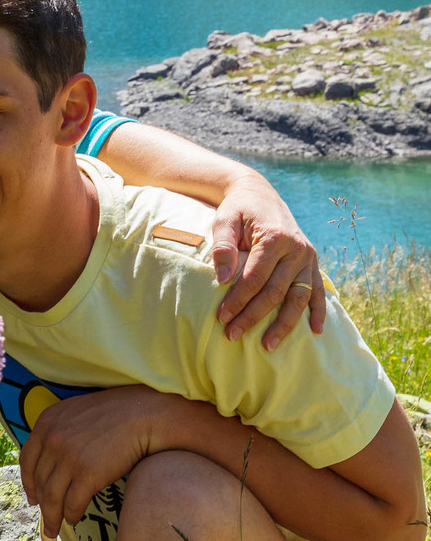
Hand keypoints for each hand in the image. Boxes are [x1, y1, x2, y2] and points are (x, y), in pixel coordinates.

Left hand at [18, 386, 177, 540]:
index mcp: (46, 423)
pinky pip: (72, 502)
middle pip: (39, 481)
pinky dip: (71, 514)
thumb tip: (51, 459)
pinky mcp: (88, 474)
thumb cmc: (114, 414)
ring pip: (52, 496)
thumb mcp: (75, 414)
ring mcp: (69, 457)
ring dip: (52, 516)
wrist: (142, 416)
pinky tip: (73, 519)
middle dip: (41, 504)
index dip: (28, 482)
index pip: (27, 460)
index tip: (32, 497)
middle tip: (45, 519)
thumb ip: (59, 431)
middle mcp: (52, 440)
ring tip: (54, 529)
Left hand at [210, 174, 324, 348]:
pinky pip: (317, 290)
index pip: (255, 277)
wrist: (259, 194)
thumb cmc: (238, 209)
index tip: (221, 318)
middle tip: (232, 335)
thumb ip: (223, 246)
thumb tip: (222, 279)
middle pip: (275, 291)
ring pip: (298, 297)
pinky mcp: (312, 262)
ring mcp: (307, 257)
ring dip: (285, 324)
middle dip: (253, 316)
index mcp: (275, 237)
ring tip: (268, 346)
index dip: (238, 300)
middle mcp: (296, 249)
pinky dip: (318, 311)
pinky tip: (316, 331)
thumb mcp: (224, 219)